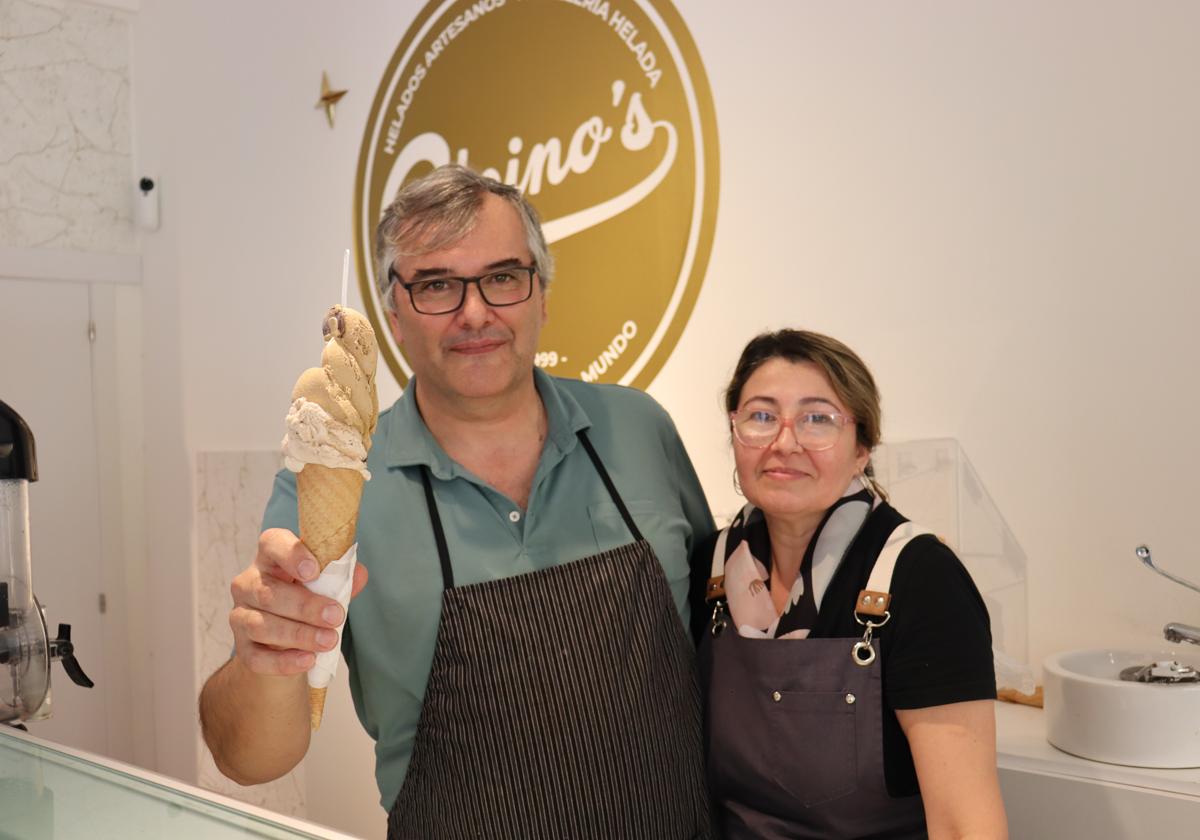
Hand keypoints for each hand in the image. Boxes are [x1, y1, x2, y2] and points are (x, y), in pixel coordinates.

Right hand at [229, 528, 369, 676]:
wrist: (287, 641)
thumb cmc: (308, 599)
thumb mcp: (327, 586)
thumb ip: (342, 579)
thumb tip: (359, 574)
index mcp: (270, 558)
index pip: (272, 543)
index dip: (291, 554)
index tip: (314, 571)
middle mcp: (248, 583)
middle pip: (268, 592)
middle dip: (305, 606)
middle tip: (335, 616)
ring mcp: (241, 616)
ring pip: (261, 626)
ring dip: (298, 634)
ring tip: (329, 641)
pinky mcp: (242, 647)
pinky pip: (256, 657)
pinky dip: (284, 661)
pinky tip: (308, 660)